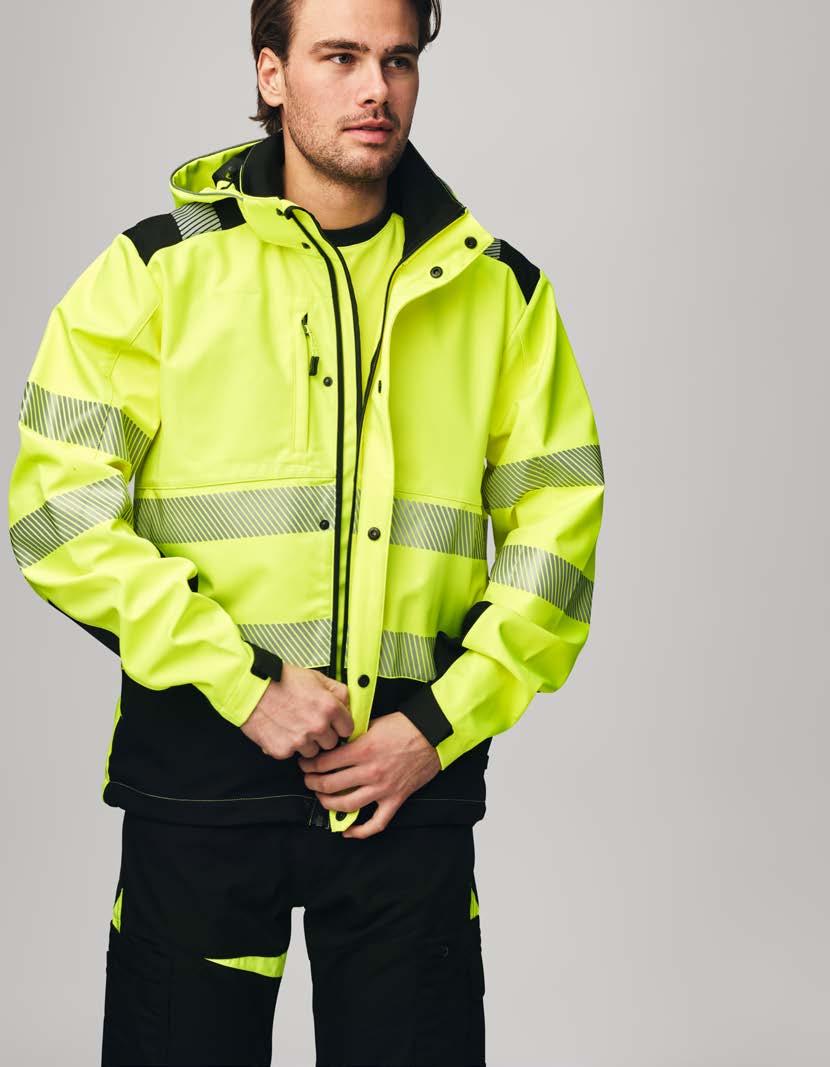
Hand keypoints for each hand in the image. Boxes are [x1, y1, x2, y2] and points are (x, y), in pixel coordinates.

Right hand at [239, 663, 352, 758]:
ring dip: (306, 743)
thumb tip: (347, 704)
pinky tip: (281, 730)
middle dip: (323, 735)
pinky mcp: (283, 750)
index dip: (340, 726)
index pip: (348, 729)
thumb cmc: (280, 680)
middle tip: (309, 722)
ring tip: (293, 725)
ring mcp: (300, 741)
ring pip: (313, 752)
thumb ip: (337, 691)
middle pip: (331, 743)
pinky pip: (292, 754)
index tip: (334, 724)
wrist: (250, 688)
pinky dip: (287, 745)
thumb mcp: (316, 677)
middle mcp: (318, 726)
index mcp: (329, 708)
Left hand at [298, 711, 441, 838]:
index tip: (305, 764)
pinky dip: (360, 831)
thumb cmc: (404, 725)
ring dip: (328, 803)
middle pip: (331, 785)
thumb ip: (352, 735)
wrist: (433, 734)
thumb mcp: (372, 723)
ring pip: (346, 805)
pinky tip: (346, 830)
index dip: (310, 765)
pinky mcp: (395, 799)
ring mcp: (383, 788)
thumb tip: (333, 743)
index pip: (326, 763)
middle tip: (308, 780)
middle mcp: (370, 772)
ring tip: (321, 797)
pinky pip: (376, 823)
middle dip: (313, 783)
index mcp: (363, 749)